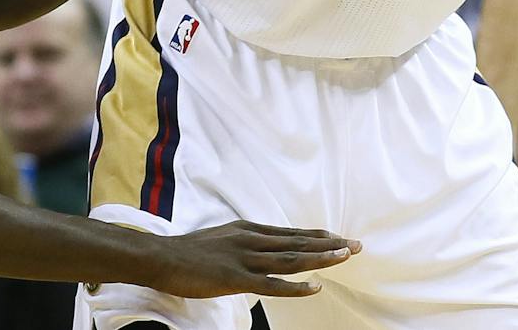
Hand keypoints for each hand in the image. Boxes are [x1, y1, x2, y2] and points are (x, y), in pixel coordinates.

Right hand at [147, 221, 360, 298]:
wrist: (161, 257)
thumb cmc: (189, 251)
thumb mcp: (223, 236)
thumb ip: (245, 241)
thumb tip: (263, 245)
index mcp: (249, 230)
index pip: (291, 233)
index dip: (318, 236)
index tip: (341, 237)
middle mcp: (251, 240)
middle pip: (297, 243)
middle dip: (329, 244)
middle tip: (356, 245)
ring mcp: (244, 258)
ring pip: (290, 259)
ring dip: (320, 258)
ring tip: (345, 256)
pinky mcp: (235, 278)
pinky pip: (270, 284)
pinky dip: (294, 286)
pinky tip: (314, 286)